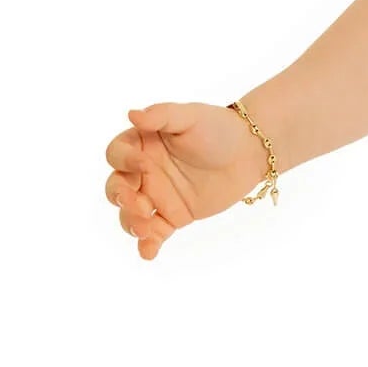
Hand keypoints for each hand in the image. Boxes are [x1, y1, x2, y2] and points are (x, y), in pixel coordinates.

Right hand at [104, 101, 267, 260]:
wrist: (251, 152)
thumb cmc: (219, 128)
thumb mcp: (192, 117)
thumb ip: (162, 115)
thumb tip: (131, 114)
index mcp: (142, 144)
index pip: (117, 155)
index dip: (124, 162)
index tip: (144, 165)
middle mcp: (143, 171)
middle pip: (116, 188)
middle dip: (121, 198)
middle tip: (142, 204)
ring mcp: (156, 195)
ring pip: (129, 214)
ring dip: (131, 223)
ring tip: (147, 228)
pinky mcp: (172, 216)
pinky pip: (153, 233)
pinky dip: (147, 245)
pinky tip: (149, 252)